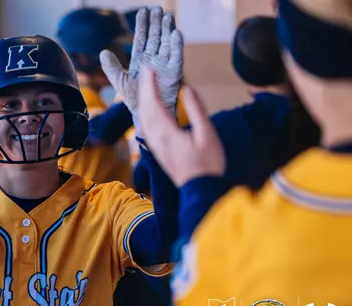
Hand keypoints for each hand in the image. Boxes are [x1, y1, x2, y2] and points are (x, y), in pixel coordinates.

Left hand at [100, 7, 183, 138]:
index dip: (143, 25)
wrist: (147, 116)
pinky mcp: (174, 73)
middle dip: (156, 23)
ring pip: (166, 43)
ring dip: (167, 30)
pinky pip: (176, 57)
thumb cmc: (135, 100)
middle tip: (157, 10)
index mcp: (140, 59)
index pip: (141, 38)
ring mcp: (164, 65)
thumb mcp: (120, 82)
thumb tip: (102, 52)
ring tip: (167, 16)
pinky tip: (176, 34)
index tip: (143, 10)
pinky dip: (177, 46)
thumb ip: (112, 68)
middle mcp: (153, 59)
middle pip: (155, 37)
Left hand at [137, 67, 224, 186]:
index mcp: (167, 133)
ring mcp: (154, 146)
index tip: (149, 69)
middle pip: (144, 109)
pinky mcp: (157, 150)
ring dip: (143, 100)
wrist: (200, 190)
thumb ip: (196, 110)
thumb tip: (187, 89)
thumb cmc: (208, 164)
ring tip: (146, 85)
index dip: (150, 85)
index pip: (154, 103)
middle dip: (144, 88)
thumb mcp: (207, 135)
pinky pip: (145, 126)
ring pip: (142, 118)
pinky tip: (149, 108)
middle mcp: (156, 139)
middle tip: (146, 71)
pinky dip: (145, 112)